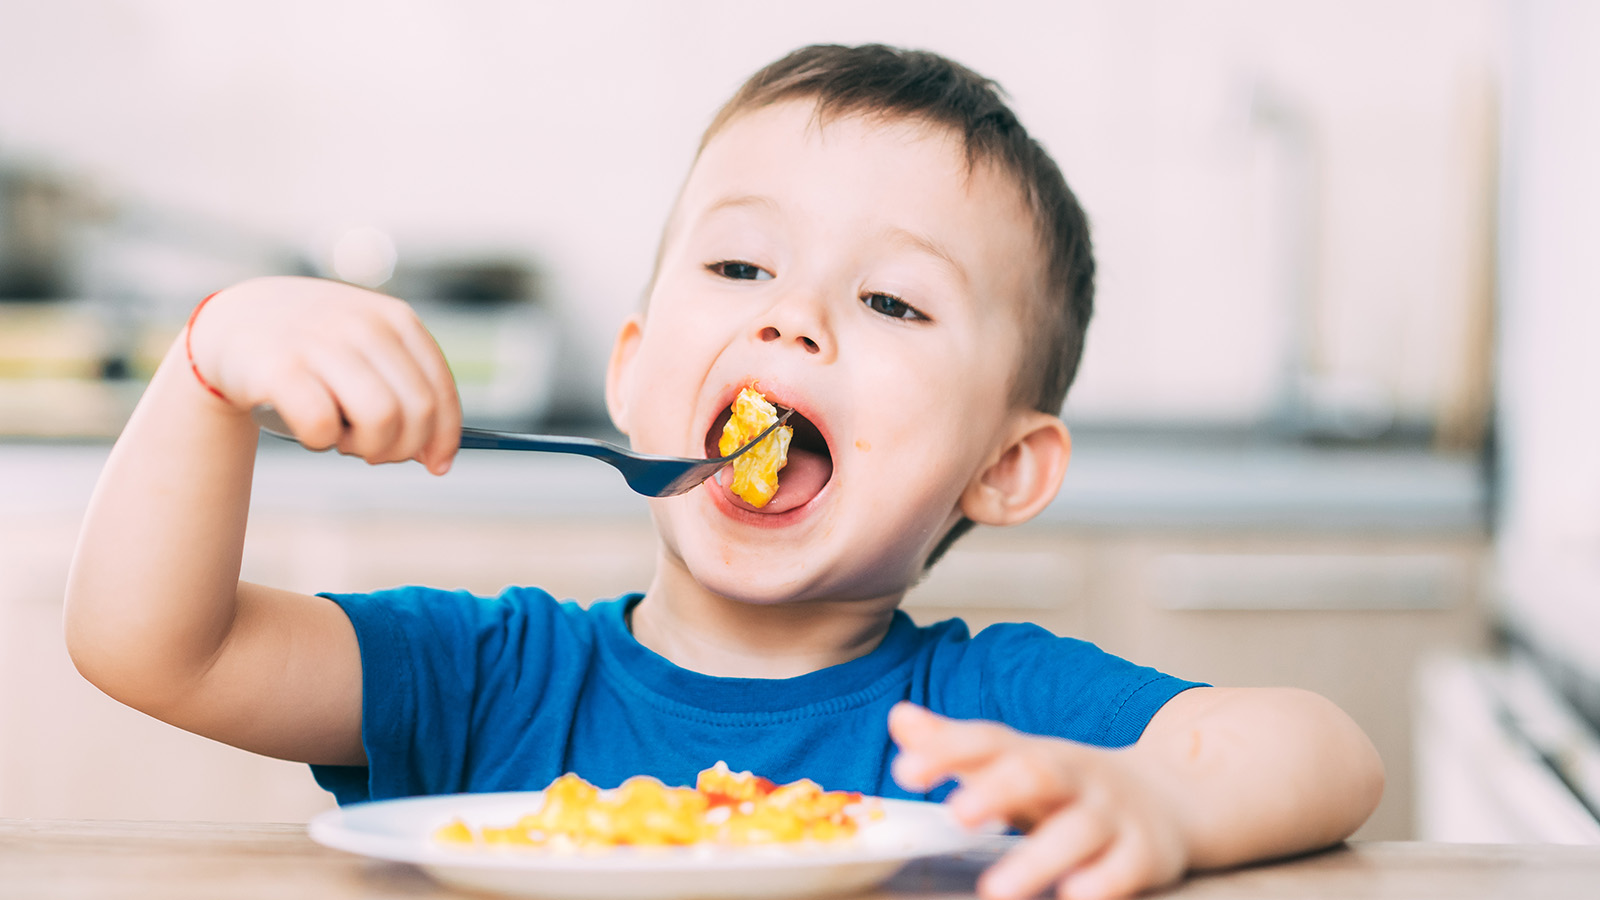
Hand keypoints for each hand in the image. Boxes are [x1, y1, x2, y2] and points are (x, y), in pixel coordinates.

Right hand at [188, 276, 461, 473]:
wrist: (233, 322)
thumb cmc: (313, 349)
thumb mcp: (367, 351)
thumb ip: (405, 391)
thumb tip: (436, 455)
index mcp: (395, 319)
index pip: (440, 389)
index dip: (445, 437)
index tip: (437, 465)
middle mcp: (363, 325)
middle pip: (418, 411)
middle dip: (404, 448)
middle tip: (375, 452)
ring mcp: (321, 342)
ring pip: (381, 419)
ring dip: (367, 447)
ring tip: (344, 440)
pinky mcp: (279, 367)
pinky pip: (323, 427)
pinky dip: (321, 443)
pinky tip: (311, 431)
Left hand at [889, 703, 1189, 899]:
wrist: (1175, 797)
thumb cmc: (1071, 787)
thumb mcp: (1017, 760)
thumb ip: (958, 747)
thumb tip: (900, 718)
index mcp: (1036, 753)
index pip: (989, 742)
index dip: (947, 751)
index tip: (905, 771)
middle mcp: (1074, 777)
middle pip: (1037, 774)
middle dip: (997, 791)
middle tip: (958, 814)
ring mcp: (1112, 814)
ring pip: (1078, 831)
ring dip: (1038, 858)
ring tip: (997, 889)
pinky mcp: (1144, 854)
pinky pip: (1125, 868)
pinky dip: (1102, 882)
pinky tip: (1075, 894)